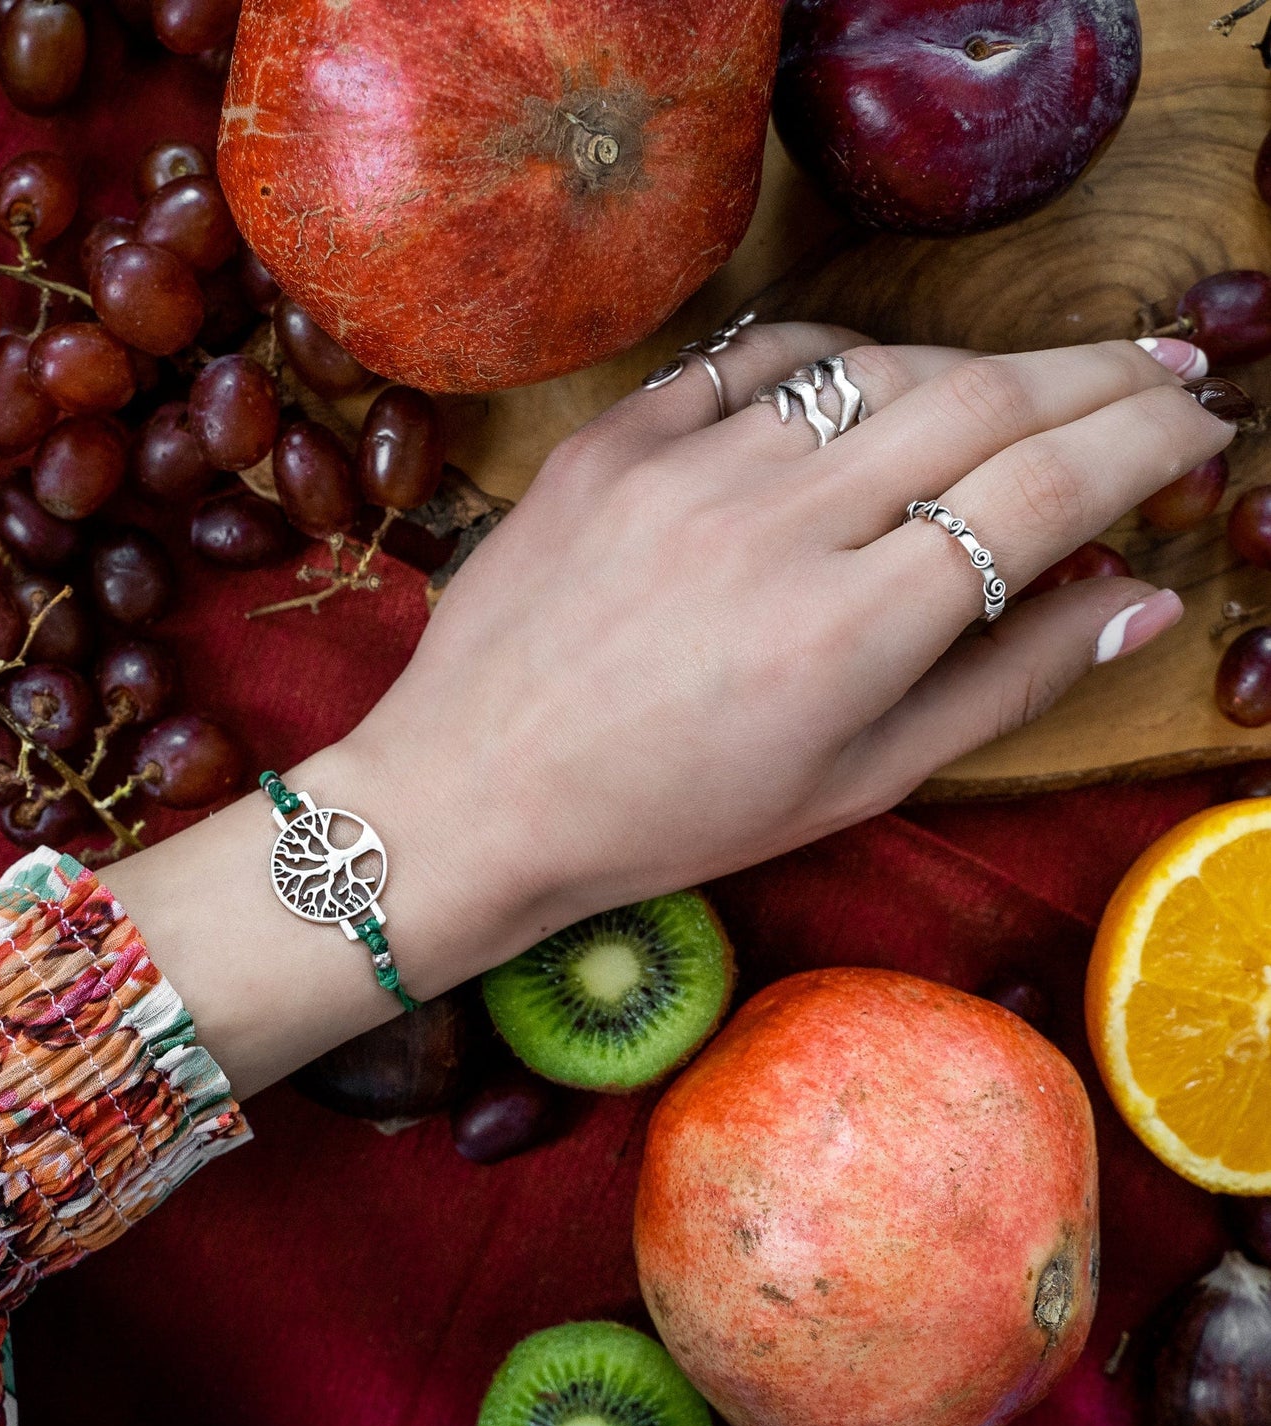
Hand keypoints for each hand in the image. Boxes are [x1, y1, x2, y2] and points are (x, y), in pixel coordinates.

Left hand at [335, 326, 1233, 959]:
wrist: (472, 795)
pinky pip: (751, 361)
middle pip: (983, 401)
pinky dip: (833, 360)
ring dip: (977, 367)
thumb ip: (1001, 686)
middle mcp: (774, 526)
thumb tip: (1136, 598)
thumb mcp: (848, 786)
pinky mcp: (610, 441)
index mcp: (848, 633)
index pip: (1047, 487)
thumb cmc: (665, 821)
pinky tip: (869, 383)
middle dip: (1101, 371)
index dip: (1148, 437)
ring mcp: (682, 469)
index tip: (1197, 422)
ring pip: (877, 369)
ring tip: (1029, 391)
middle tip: (1163, 364)